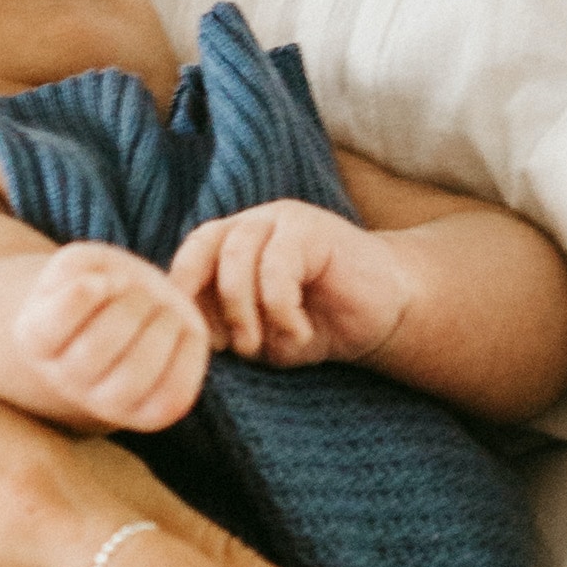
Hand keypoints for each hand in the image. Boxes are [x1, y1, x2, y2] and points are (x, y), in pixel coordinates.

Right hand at [7, 239, 211, 431]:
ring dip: (160, 327)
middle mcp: (66, 380)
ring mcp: (107, 404)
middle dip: (129, 305)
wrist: (115, 326)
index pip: (54, 322)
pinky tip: (183, 329)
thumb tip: (102, 287)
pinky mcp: (150, 413)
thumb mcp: (80, 263)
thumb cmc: (97, 288)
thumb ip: (79, 267)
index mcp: (36, 340)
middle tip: (139, 291)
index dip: (83, 292)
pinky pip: (173, 394)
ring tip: (162, 308)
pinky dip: (187, 353)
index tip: (99, 280)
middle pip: (95, 349)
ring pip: (134, 376)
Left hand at [169, 199, 417, 369]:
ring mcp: (281, 220)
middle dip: (208, 304)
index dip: (181, 295)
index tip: (188, 339)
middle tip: (224, 346)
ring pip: (237, 256)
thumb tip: (189, 334)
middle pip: (204, 249)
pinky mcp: (313, 228)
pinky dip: (280, 309)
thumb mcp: (261, 334)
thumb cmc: (317, 325)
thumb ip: (225, 328)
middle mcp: (250, 225)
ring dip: (241, 310)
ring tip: (259, 346)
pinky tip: (299, 334)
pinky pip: (278, 266)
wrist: (384, 312)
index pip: (188, 257)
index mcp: (229, 245)